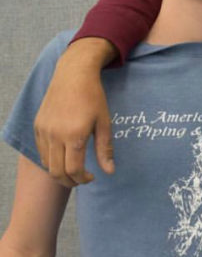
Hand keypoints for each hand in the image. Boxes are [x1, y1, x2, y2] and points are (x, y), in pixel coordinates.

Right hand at [33, 38, 116, 186]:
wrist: (73, 75)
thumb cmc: (93, 97)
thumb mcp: (104, 122)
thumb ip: (105, 149)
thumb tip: (110, 172)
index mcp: (74, 135)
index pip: (73, 170)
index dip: (83, 179)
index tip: (92, 177)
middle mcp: (55, 135)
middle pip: (56, 172)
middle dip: (70, 181)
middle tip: (81, 180)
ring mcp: (43, 130)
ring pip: (47, 163)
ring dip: (59, 171)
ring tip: (73, 169)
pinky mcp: (37, 125)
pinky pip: (41, 150)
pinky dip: (51, 159)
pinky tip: (64, 155)